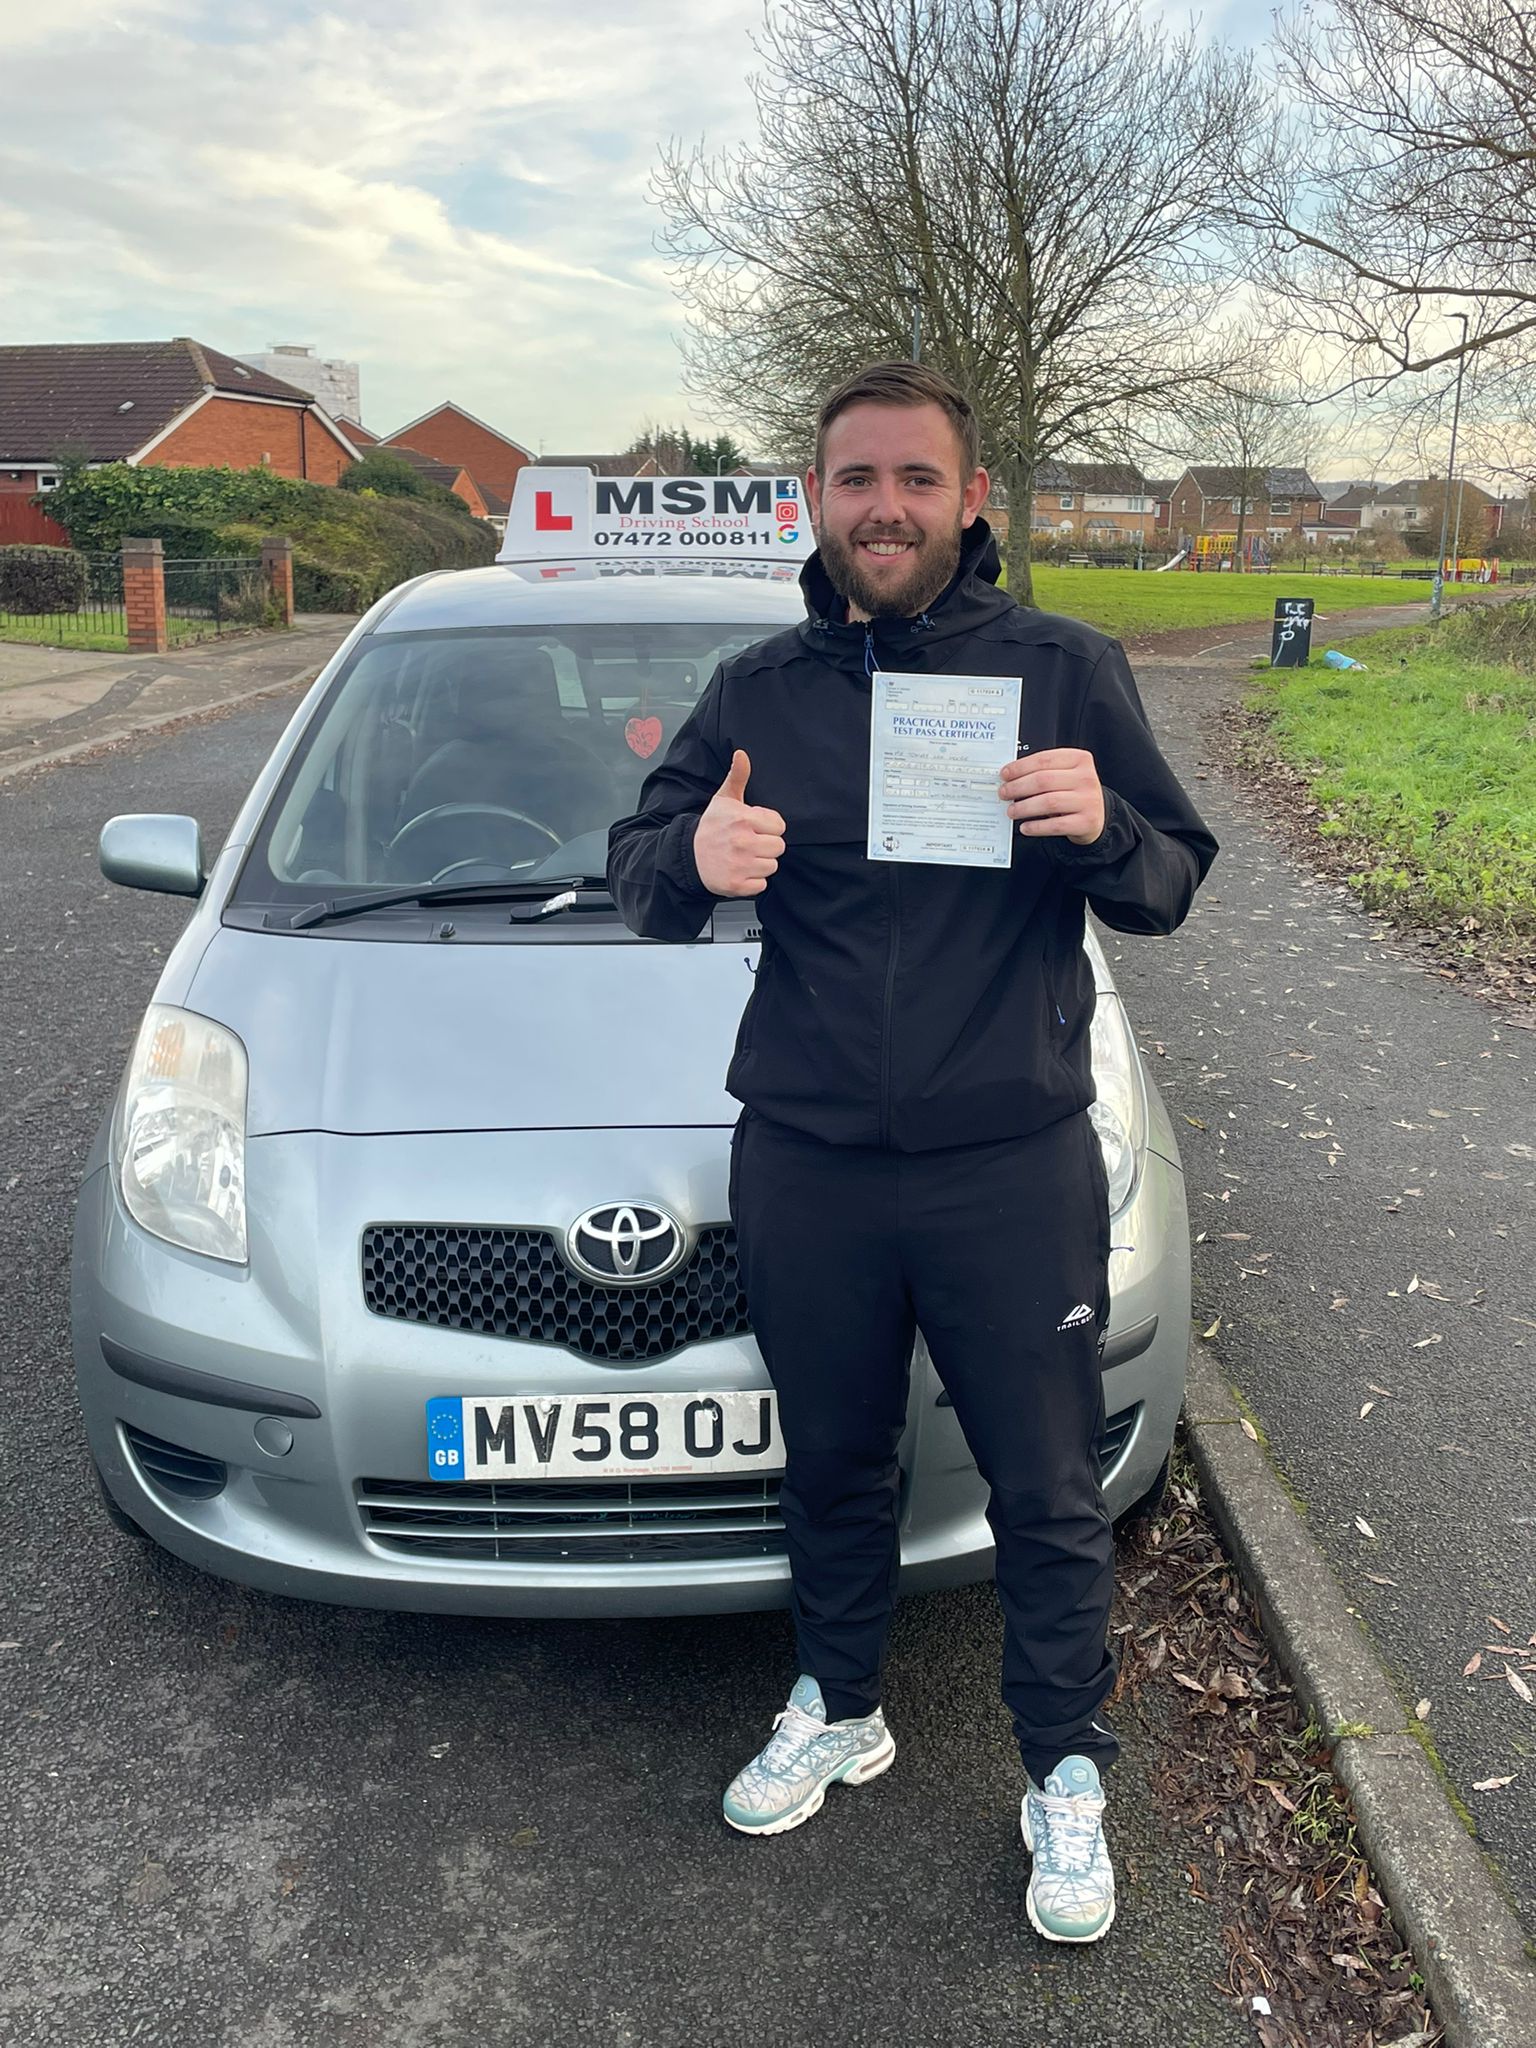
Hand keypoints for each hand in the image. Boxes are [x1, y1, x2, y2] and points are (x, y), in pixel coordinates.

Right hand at [692, 751, 786, 897]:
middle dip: (766, 846)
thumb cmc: (710, 827)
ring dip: (760, 864)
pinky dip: (753, 881)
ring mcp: (740, 865)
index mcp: (743, 819)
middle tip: (749, 844)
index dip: (768, 827)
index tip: (754, 828)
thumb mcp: (723, 800)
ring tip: (743, 857)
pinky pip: (761, 884)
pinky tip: (739, 871)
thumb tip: (742, 754)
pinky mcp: (737, 885)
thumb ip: (737, 777)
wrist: (688, 857)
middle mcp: (743, 842)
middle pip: (779, 847)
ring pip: (772, 866)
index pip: (779, 826)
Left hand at [998, 748, 1105, 845]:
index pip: (1044, 759)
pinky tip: (1025, 827)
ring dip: (1024, 807)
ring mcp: (1089, 801)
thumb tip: (1010, 777)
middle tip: (1004, 793)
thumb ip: (1042, 772)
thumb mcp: (1064, 775)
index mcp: (1080, 759)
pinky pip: (1056, 825)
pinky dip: (1036, 827)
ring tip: (1011, 811)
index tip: (1005, 774)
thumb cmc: (1073, 793)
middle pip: (1043, 780)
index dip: (1020, 767)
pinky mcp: (1087, 822)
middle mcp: (1086, 778)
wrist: (1095, 816)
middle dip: (1018, 787)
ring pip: (1048, 802)